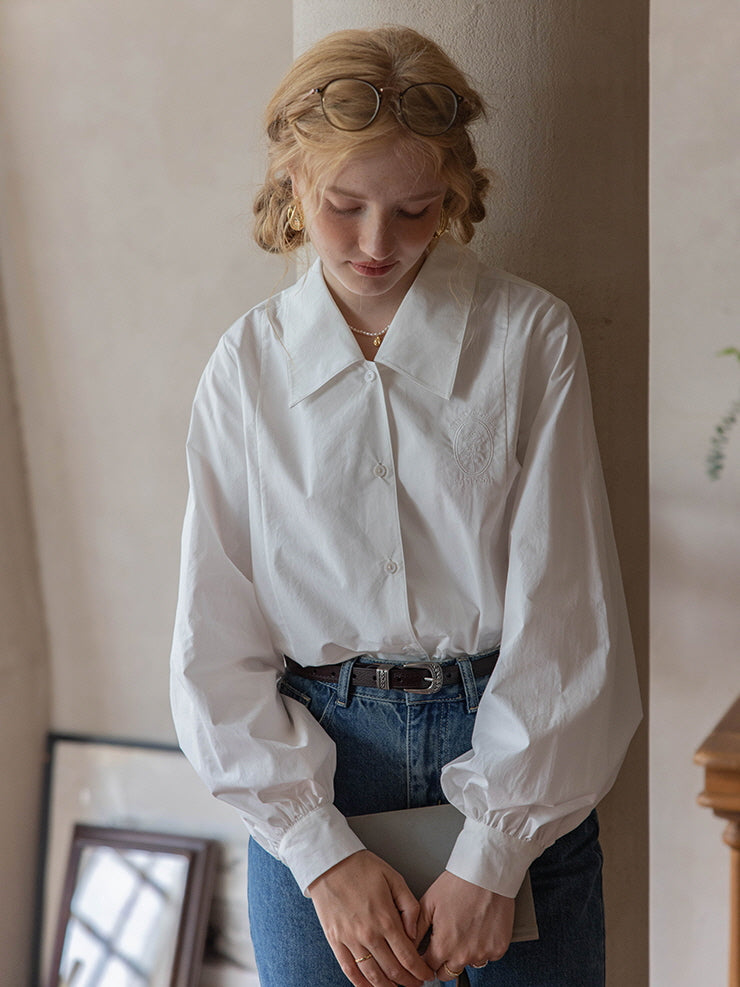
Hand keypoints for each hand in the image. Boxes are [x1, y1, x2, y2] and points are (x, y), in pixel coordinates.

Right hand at [308, 849, 435, 986]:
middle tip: (415, 983)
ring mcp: (350, 939)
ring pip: (372, 975)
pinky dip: (361, 984)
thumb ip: (409, 907)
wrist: (329, 862)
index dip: (419, 971)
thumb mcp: (394, 878)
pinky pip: (349, 970)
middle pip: (393, 970)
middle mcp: (369, 933)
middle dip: (408, 981)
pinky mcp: (335, 941)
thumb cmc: (361, 867)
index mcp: (386, 918)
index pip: (408, 956)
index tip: (425, 974)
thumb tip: (413, 934)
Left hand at [417, 871, 514, 978]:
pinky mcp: (499, 948)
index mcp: (443, 946)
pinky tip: (479, 928)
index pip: (428, 968)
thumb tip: (407, 944)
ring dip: (464, 954)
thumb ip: (417, 928)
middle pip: (447, 973)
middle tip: (445, 942)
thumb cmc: (458, 884)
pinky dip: (483, 947)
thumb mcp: (429, 902)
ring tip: (464, 929)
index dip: (425, 960)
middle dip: (442, 962)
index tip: (427, 953)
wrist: (486, 874)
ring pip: (469, 964)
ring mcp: (483, 953)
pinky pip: (488, 956)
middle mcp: (463, 955)